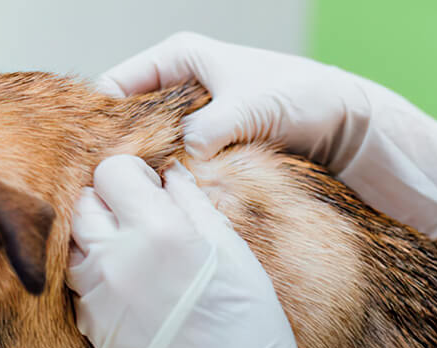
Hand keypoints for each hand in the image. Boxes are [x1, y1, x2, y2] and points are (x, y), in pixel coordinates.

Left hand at [69, 155, 363, 347]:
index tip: (148, 187)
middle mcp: (117, 259)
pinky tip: (130, 289)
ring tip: (133, 253)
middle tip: (138, 217)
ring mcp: (99, 297)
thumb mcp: (230, 248)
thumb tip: (167, 176)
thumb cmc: (246, 316)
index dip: (131, 176)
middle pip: (83, 206)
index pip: (111, 173)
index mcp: (157, 230)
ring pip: (74, 248)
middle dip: (108, 203)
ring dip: (97, 241)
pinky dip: (97, 280)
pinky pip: (79, 289)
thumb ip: (191, 203)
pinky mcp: (93, 328)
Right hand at [97, 32, 436, 239]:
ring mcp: (187, 114)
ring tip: (132, 199)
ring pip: (146, 143)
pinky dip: (165, 179)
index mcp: (177, 56)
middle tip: (107, 187)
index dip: (99, 120)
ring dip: (142, 169)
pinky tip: (160, 202)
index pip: (115, 84)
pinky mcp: (202, 141)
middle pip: (124, 118)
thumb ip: (214, 126)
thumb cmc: (302, 97)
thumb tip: (186, 150)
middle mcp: (176, 82)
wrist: (342, 120)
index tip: (94, 157)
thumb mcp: (252, 106)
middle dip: (117, 150)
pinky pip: (170, 160)